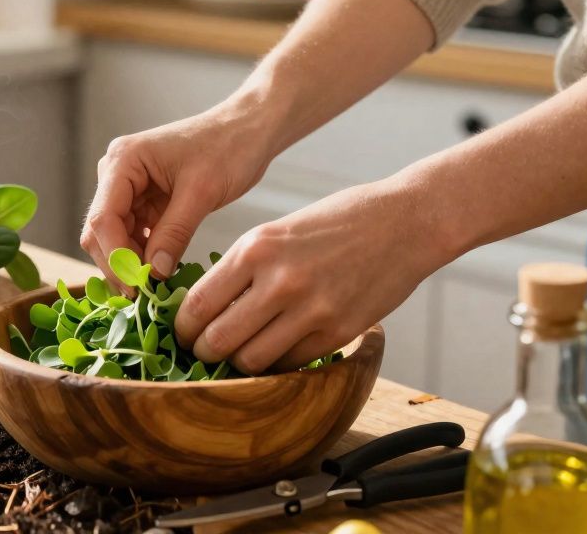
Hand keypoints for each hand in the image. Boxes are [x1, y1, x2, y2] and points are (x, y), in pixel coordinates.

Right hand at [81, 107, 274, 288]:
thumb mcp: (201, 192)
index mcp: (123, 161)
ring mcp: (128, 188)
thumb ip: (174, 233)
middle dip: (118, 264)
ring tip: (153, 289)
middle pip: (100, 231)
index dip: (116, 257)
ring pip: (114, 237)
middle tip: (143, 296)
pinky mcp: (144, 201)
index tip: (137, 287)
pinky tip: (160, 272)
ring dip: (130, 264)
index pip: (103, 218)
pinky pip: (134, 235)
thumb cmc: (228, 148)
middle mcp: (117, 173)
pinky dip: (143, 256)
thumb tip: (153, 274)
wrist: (247, 131)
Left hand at [174, 176, 455, 373]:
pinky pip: (291, 363)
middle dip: (204, 352)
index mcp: (255, 249)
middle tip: (205, 351)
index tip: (183, 333)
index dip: (183, 327)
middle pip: (218, 341)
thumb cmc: (337, 222)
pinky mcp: (338, 331)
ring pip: (251, 361)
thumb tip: (205, 308)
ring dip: (239, 363)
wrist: (404, 222)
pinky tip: (279, 348)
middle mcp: (278, 281)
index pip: (198, 304)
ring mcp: (310, 310)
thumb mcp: (277, 233)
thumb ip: (241, 268)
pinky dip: (278, 363)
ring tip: (241, 353)